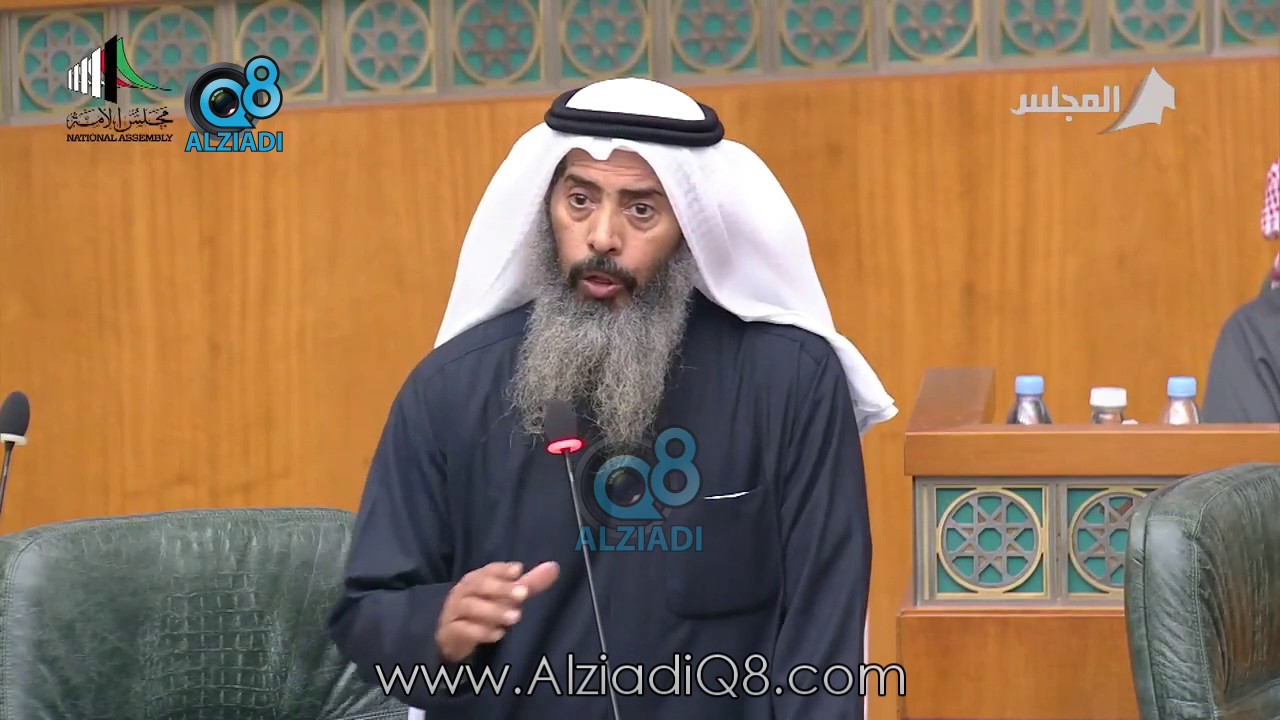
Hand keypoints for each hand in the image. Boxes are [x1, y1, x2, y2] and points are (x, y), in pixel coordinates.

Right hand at [435, 561, 559, 663]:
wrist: (452, 637)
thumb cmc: (483, 610)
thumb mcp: (505, 597)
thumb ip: (529, 584)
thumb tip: (554, 567)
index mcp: (476, 579)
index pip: (487, 570)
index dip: (502, 569)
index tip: (519, 570)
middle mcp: (463, 592)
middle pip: (478, 585)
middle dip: (501, 589)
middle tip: (523, 595)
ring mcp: (454, 612)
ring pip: (471, 607)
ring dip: (494, 611)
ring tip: (516, 617)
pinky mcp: (450, 632)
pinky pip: (463, 630)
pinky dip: (481, 632)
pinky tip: (499, 634)